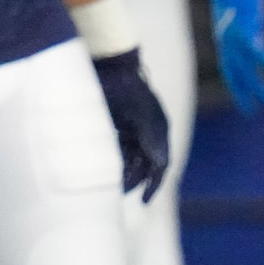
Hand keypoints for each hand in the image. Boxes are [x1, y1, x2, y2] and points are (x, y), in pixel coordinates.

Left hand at [92, 49, 171, 198]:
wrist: (108, 62)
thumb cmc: (122, 86)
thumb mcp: (137, 114)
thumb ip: (150, 139)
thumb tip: (161, 164)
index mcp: (158, 129)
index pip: (160, 165)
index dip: (153, 185)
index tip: (144, 202)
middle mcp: (149, 130)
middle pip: (145, 164)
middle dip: (133, 180)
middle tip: (117, 194)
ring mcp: (134, 126)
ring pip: (132, 157)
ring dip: (123, 171)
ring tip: (109, 184)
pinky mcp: (119, 122)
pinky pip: (121, 146)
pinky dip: (114, 158)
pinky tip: (102, 166)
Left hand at [202, 0, 263, 115]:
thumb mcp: (242, 7)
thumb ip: (249, 20)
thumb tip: (258, 27)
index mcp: (224, 37)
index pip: (228, 67)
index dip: (235, 84)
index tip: (242, 99)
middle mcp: (226, 41)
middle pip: (234, 74)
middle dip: (242, 93)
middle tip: (250, 112)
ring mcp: (233, 38)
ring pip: (245, 70)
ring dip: (257, 88)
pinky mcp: (245, 31)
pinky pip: (259, 55)